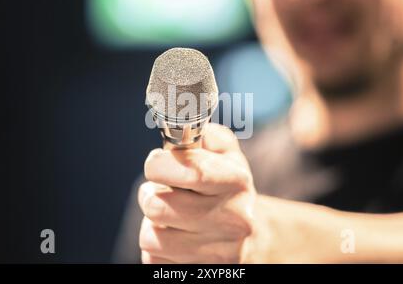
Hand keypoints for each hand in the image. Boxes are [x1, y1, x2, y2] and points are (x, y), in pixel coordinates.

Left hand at [138, 123, 255, 262]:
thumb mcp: (227, 154)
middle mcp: (232, 220)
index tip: (156, 163)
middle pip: (157, 207)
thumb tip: (178, 132)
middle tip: (163, 191)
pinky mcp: (201, 273)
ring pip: (150, 237)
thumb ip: (204, 135)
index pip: (191, 173)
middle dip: (151, 194)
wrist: (253, 236)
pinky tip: (176, 237)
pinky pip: (152, 259)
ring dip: (152, 223)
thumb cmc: (230, 188)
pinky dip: (157, 247)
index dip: (159, 165)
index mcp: (236, 182)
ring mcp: (218, 253)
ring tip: (170, 216)